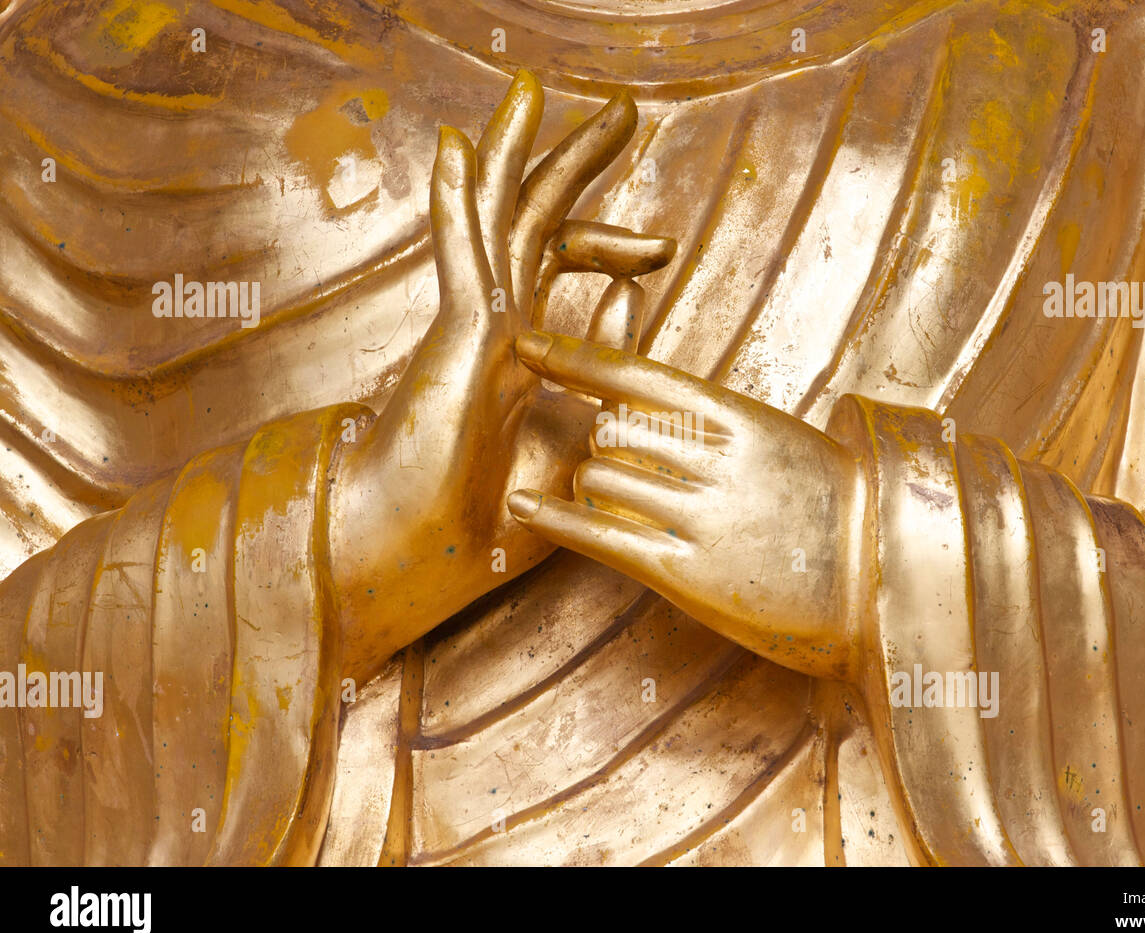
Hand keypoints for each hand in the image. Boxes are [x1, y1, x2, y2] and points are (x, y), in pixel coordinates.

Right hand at [328, 72, 674, 679]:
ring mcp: (472, 327)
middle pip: (537, 224)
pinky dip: (460, 200)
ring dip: (522, 152)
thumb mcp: (574, 443)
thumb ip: (605, 376)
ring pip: (499, 219)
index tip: (658, 250)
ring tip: (537, 89)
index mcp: (517, 352)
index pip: (563, 276)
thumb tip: (638, 309)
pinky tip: (459, 145)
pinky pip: (461, 252)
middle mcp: (492, 326)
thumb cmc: (484, 522)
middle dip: (577, 166)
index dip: (610, 250)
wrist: (415, 559)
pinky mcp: (458, 338)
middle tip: (622, 115)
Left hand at [505, 332, 865, 681]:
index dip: (573, 358)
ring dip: (591, 485)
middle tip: (606, 457)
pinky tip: (522, 508)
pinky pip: (602, 537)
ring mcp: (702, 518)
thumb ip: (725, 422)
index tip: (527, 344)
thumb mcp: (788, 444)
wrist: (890, 584)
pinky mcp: (689, 575)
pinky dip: (555, 520)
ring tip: (609, 498)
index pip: (637, 375)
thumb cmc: (842, 512)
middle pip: (610, 430)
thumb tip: (665, 402)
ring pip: (601, 478)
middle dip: (597, 442)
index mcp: (744, 420)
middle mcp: (717, 462)